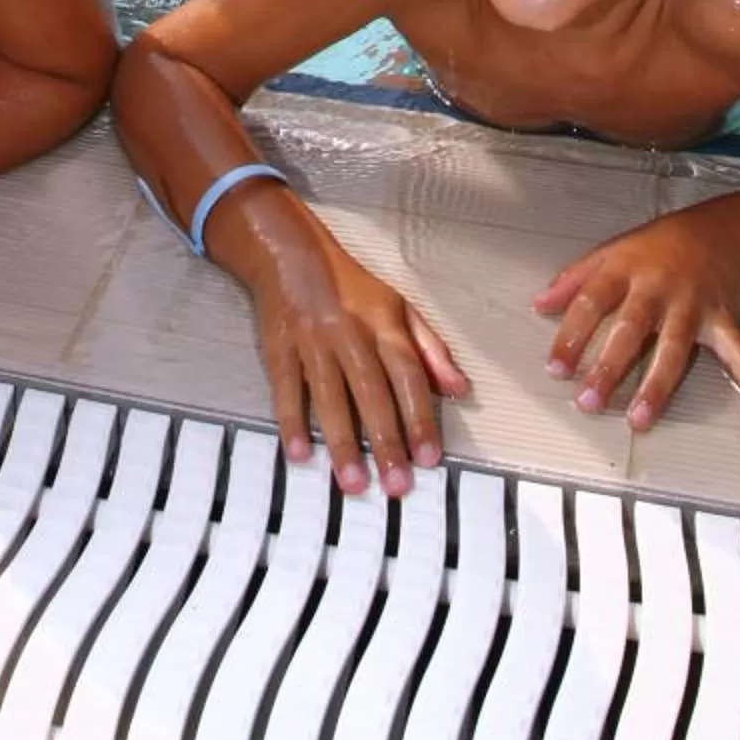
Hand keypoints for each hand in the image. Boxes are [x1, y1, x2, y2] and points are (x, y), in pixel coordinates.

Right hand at [245, 209, 466, 496]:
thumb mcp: (399, 308)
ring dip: (342, 441)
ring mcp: (313, 341)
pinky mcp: (280, 347)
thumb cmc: (352, 288)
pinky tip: (299, 453)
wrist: (292, 253)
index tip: (428, 458)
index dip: (419, 417)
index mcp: (385, 324)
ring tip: (354, 483)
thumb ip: (431, 349)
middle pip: (371, 392)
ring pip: (329, 395)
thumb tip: (459, 389)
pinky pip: (285, 387)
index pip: (408, 374)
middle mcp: (351, 334)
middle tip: (396, 486)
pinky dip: (291, 420)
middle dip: (385, 441)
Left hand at [534, 210, 739, 431]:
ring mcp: (693, 304)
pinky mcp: (724, 317)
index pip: (592, 302)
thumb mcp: (612, 251)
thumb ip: (575, 279)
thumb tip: (538, 306)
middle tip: (588, 403)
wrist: (721, 230)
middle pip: (630, 329)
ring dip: (658, 386)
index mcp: (626, 269)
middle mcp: (658, 287)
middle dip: (608, 367)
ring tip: (639, 420)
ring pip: (674, 347)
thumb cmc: (658, 246)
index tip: (554, 369)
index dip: (572, 335)